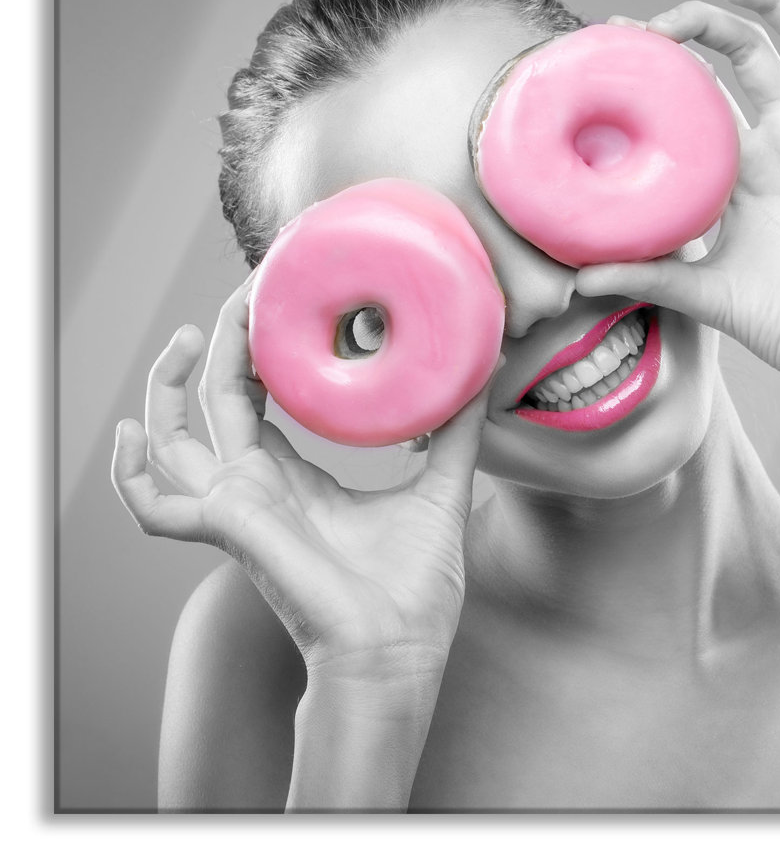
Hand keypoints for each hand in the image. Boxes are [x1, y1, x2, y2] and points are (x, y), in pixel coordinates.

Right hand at [112, 277, 498, 683]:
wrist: (398, 655)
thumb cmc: (413, 590)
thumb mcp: (441, 488)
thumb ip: (457, 430)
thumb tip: (483, 370)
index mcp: (298, 480)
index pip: (260, 402)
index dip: (259, 351)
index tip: (278, 301)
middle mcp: (260, 487)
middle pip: (216, 402)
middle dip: (222, 344)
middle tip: (248, 290)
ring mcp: (239, 507)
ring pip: (176, 437)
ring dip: (170, 385)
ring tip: (190, 332)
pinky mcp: (231, 526)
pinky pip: (155, 506)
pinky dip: (131, 475)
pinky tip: (132, 431)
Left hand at [579, 0, 779, 400]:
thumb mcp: (707, 294)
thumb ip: (649, 276)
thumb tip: (579, 281)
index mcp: (740, 171)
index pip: (696, 101)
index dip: (661, 70)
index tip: (614, 44)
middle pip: (739, 59)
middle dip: (697, 30)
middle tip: (654, 22)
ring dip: (773, 5)